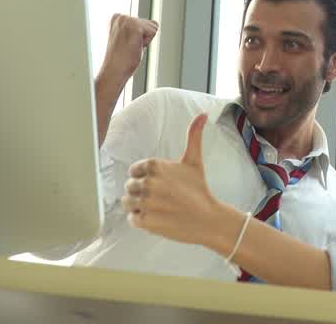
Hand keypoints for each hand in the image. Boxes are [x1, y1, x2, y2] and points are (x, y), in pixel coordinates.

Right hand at [96, 15, 158, 96]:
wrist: (114, 70)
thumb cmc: (120, 58)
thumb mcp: (125, 37)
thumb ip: (134, 28)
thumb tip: (154, 24)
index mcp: (117, 17)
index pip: (144, 22)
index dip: (140, 36)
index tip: (126, 44)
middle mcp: (121, 16)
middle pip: (150, 23)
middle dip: (143, 38)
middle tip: (129, 47)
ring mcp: (128, 20)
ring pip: (153, 27)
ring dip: (145, 40)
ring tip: (131, 47)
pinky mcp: (135, 27)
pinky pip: (154, 32)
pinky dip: (147, 42)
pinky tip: (134, 47)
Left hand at [123, 114, 234, 248]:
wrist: (208, 218)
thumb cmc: (199, 189)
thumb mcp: (194, 161)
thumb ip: (193, 136)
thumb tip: (203, 114)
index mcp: (155, 165)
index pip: (134, 171)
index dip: (145, 178)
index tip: (160, 184)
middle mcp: (148, 182)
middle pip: (129, 187)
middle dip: (142, 193)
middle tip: (161, 198)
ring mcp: (146, 202)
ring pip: (127, 203)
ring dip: (139, 207)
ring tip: (158, 208)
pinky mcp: (145, 220)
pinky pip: (132, 219)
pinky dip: (142, 220)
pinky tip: (157, 218)